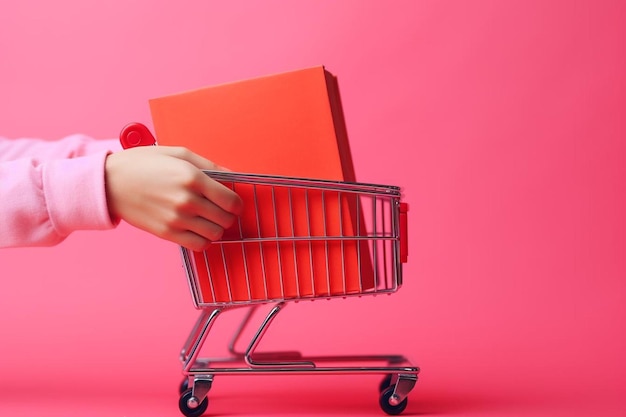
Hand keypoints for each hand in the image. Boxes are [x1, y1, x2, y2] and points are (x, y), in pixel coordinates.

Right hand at [105, 146, 242, 250]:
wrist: (110, 182)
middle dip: (228, 215)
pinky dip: (203, 240)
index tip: (233, 202)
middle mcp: (186, 200)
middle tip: (219, 209)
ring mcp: (176, 219)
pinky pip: (199, 245)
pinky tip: (197, 230)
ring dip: (216, 228)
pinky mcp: (167, 233)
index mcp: (192, 178)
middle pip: (226, 219)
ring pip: (215, 234)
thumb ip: (208, 164)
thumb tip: (232, 176)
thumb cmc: (143, 164)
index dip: (237, 203)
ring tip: (208, 219)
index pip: (231, 200)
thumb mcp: (178, 153)